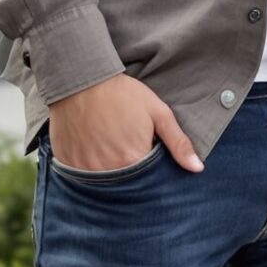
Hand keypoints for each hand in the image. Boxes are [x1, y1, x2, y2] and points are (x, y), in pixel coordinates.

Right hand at [47, 73, 202, 172]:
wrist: (82, 81)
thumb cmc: (123, 95)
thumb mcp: (158, 113)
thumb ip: (178, 143)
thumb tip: (197, 169)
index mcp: (134, 160)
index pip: (149, 182)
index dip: (152, 172)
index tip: (148, 156)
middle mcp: (109, 171)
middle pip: (126, 186)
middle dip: (131, 174)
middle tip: (127, 149)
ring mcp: (86, 170)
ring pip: (104, 184)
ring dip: (110, 173)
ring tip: (111, 148)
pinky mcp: (68, 165)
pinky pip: (81, 178)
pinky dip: (89, 170)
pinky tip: (93, 150)